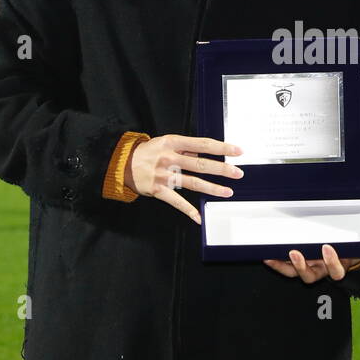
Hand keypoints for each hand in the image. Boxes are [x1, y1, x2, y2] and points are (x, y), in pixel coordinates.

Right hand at [125, 134, 242, 224]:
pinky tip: (199, 217)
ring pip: (193, 182)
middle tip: (238, 173)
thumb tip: (207, 154)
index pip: (202, 144)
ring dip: (212, 188)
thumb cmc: (148, 152)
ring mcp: (164, 174)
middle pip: (200, 164)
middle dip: (222, 169)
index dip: (222, 147)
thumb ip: (185, 149)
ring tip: (228, 192)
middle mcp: (169, 158)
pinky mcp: (158, 189)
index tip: (238, 151)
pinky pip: (176, 201)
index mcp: (173, 143)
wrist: (122, 163)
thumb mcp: (165, 142)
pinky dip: (188, 210)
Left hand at [264, 243, 359, 283]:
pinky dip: (274, 263)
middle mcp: (321, 271)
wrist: (343, 248)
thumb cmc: (352, 248)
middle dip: (302, 266)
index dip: (332, 262)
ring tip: (275, 255)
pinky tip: (264, 255)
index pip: (336, 271)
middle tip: (295, 252)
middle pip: (311, 276)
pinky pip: (284, 266)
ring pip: (295, 273)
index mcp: (337, 268)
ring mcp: (308, 267)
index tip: (328, 247)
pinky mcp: (296, 261)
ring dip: (285, 266)